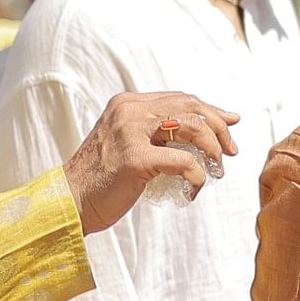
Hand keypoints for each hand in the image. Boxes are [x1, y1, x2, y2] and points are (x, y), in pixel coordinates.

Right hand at [63, 91, 240, 232]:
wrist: (69, 201)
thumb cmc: (103, 178)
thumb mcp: (127, 143)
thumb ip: (156, 132)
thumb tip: (203, 130)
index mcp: (127, 104)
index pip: (181, 98)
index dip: (211, 111)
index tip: (230, 125)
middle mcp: (129, 111)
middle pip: (191, 107)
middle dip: (219, 128)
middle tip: (230, 151)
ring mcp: (130, 133)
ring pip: (193, 127)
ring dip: (213, 149)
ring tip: (217, 169)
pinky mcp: (134, 158)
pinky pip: (184, 161)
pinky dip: (198, 175)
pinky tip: (195, 187)